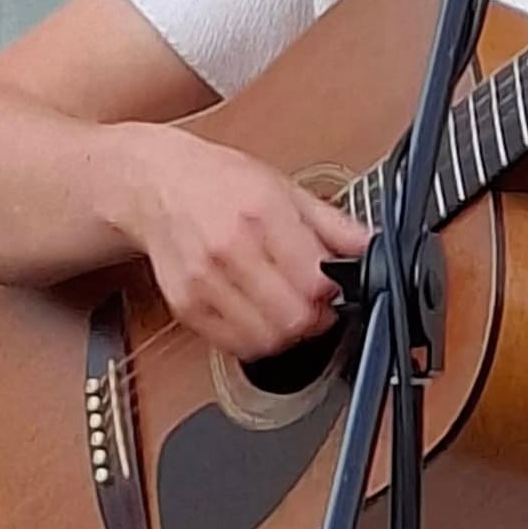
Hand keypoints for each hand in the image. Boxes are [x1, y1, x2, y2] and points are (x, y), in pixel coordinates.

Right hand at [115, 124, 371, 360]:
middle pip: (293, 318)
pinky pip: (234, 346)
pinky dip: (258, 340)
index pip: (314, 281)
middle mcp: (230, 251)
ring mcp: (204, 283)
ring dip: (290, 334)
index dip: (336, 291)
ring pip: (266, 340)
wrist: (157, 185)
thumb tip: (370, 246)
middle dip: (317, 317)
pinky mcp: (186, 307)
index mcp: (262, 215)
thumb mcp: (285, 187)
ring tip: (291, 309)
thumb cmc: (220, 182)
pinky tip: (263, 317)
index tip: (337, 284)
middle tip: (319, 303)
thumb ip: (333, 223)